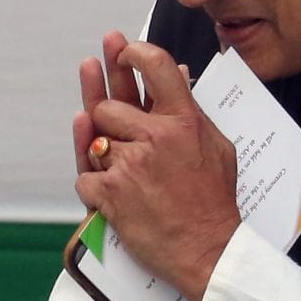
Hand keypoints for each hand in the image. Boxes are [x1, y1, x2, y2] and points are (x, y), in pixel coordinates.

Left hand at [74, 37, 239, 300]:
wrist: (207, 250)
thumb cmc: (212, 201)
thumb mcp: (215, 146)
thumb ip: (191, 109)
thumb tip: (179, 72)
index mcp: (184, 120)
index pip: (155, 65)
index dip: (131, 53)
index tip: (120, 51)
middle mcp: (155, 136)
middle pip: (107, 107)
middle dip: (109, 123)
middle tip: (128, 143)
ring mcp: (129, 164)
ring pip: (95, 142)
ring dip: (107, 159)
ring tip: (134, 178)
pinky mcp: (109, 192)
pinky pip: (85, 175)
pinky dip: (96, 188)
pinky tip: (115, 196)